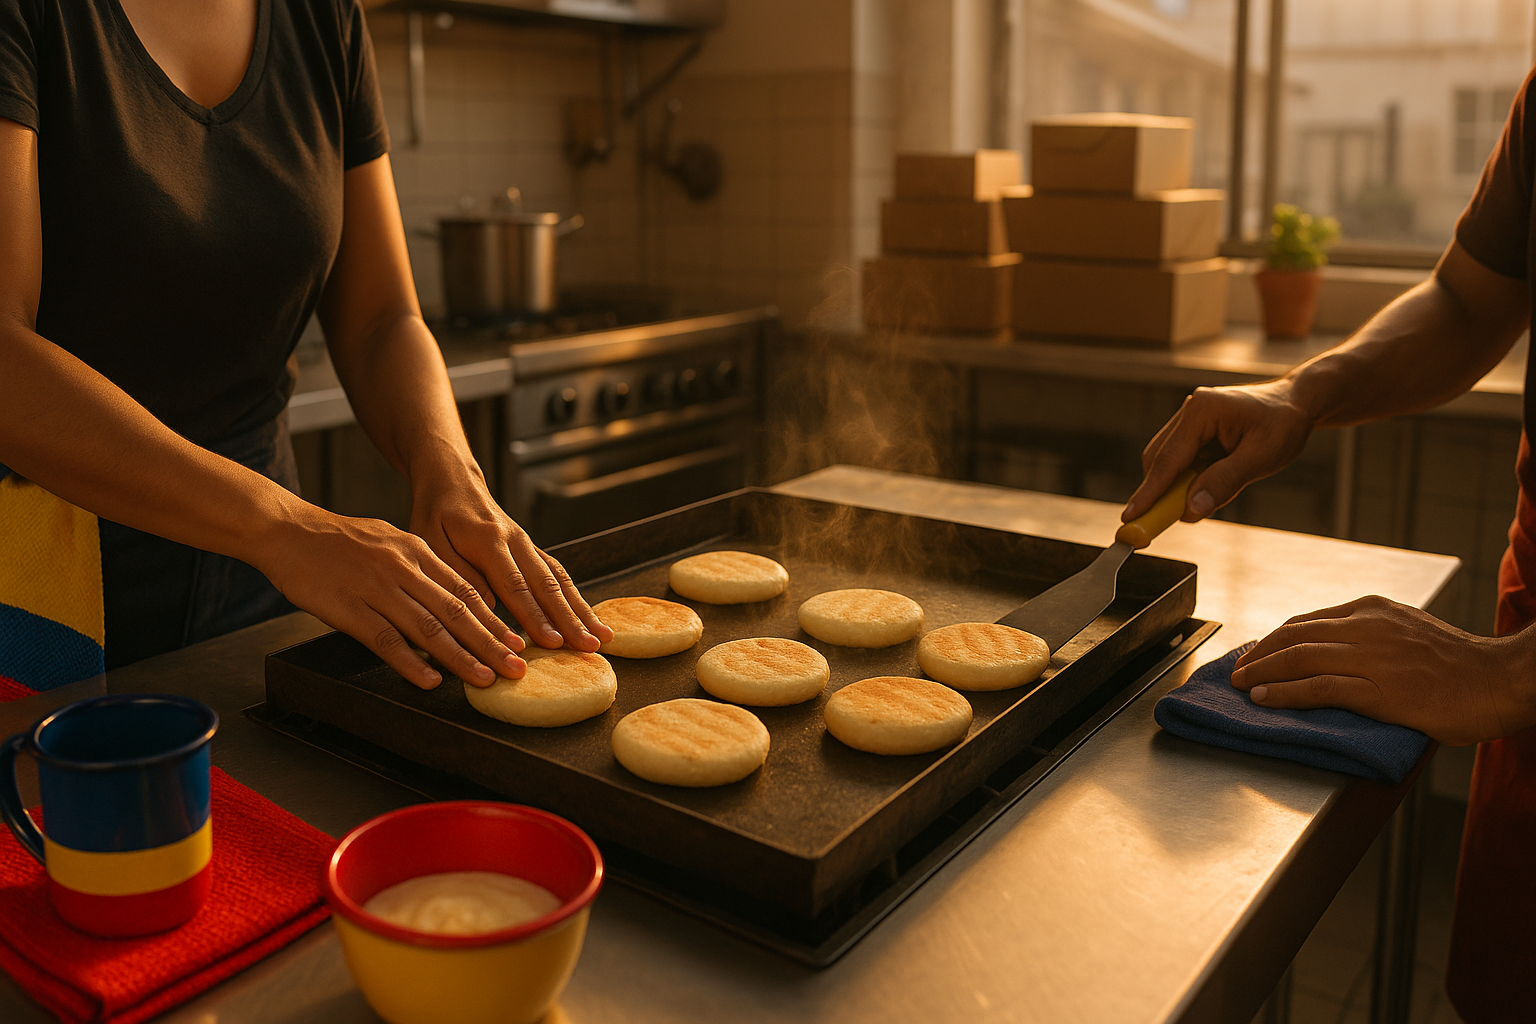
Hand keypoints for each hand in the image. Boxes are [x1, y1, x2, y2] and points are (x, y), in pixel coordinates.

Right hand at [258, 505, 528, 690]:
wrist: (286, 530)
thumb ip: (420, 567)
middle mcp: (403, 569)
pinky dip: (410, 663)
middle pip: (456, 612)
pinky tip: (430, 680)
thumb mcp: (390, 541)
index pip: (466, 591)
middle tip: (516, 668)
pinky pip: (385, 640)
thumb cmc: (337, 540)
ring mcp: (376, 588)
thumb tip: (451, 594)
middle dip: (491, 643)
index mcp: (417, 552)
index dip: (495, 620)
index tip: (517, 642)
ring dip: (461, 657)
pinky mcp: (348, 608)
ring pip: (428, 628)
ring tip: (485, 678)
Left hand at [408, 465, 612, 653]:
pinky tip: (589, 617)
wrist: (453, 480)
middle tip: (590, 645)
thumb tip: (488, 606)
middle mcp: (515, 541)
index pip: (515, 585)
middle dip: (571, 618)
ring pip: (560, 578)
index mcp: (487, 540)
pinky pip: (558, 572)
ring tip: (603, 636)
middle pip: (548, 584)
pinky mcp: (532, 548)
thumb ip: (456, 573)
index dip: (535, 616)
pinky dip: (575, 597)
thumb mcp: (428, 540)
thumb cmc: (435, 514)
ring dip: (582, 609)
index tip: (553, 642)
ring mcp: (528, 543)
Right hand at [1123, 379, 1314, 523]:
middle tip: (1161, 523)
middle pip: (1159, 460)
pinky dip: (1186, 480)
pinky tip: (1205, 486)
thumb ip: (1225, 482)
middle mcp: (1190, 411)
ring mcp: (1189, 419)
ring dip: (1175, 487)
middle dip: (1160, 493)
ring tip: (1200, 501)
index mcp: (1203, 411)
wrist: (1296, 403)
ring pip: (1166, 461)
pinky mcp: (1193, 430)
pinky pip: (1180, 460)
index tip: (1131, 517)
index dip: (1149, 492)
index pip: (1168, 459)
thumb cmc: (1283, 425)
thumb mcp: (1262, 457)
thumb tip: (1191, 509)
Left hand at [1229, 595, 1535, 745]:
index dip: (1274, 640)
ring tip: (1242, 685)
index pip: (1307, 621)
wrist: (1500, 680)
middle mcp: (1367, 627)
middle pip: (1294, 636)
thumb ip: (1370, 635)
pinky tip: (1266, 699)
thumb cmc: (1458, 664)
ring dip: (1263, 673)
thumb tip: (1330, 649)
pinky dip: (1286, 693)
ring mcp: (1373, 658)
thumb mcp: (1408, 631)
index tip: (1255, 653)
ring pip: (1300, 658)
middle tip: (1238, 671)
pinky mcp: (1381, 691)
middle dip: (1259, 654)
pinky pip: (1320, 688)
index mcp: (1372, 610)